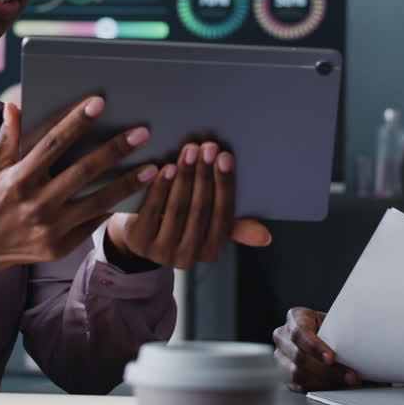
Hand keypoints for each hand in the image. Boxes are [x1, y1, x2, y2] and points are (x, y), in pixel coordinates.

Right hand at [0, 97, 158, 289]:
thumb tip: (16, 104)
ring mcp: (51, 229)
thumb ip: (7, 138)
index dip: (77, 122)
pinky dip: (116, 207)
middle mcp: (36, 204)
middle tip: (142, 132)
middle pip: (83, 171)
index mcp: (19, 179)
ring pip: (98, 201)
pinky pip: (93, 223)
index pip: (53, 144)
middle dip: (115, 150)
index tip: (100, 102)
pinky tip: (139, 193)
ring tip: (153, 167)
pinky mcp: (61, 247)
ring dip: (128, 183)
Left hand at [104, 141, 271, 270]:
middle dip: (206, 175)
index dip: (225, 184)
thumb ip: (235, 226)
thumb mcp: (207, 225)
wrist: (137, 236)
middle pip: (201, 209)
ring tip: (189, 151)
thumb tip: (266, 237)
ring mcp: (162, 252)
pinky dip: (162, 187)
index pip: (223, 214)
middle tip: (208, 148)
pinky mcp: (140, 242)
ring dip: (186, 176)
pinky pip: (153, 209)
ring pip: (179, 208)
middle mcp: (188, 257)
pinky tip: (167, 167)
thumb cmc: (179, 222)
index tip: (225, 157)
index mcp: (210, 251)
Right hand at [274, 307, 360, 391]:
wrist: (324, 333)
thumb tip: (356, 338)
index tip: (331, 358)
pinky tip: (333, 384)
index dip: (314, 347)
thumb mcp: (333, 320)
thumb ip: (339, 327)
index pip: (299, 333)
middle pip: (298, 356)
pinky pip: (299, 385)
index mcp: (294, 317)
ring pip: (297, 374)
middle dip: (326, 369)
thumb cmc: (328, 325)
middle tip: (348, 374)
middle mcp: (283, 336)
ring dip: (324, 380)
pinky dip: (319, 386)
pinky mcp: (285, 374)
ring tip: (344, 380)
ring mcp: (282, 356)